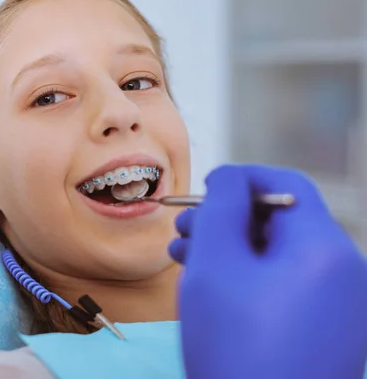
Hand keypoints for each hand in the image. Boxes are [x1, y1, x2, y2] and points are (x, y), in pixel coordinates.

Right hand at [169, 165, 366, 378]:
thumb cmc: (233, 346)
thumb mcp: (215, 265)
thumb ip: (221, 207)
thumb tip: (228, 177)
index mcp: (323, 249)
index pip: (286, 186)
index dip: (240, 179)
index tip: (202, 189)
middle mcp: (341, 273)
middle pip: (279, 222)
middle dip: (225, 220)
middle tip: (182, 232)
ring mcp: (336, 307)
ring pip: (276, 256)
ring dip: (229, 250)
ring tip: (184, 258)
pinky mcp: (323, 333)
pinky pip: (282, 288)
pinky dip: (246, 279)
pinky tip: (209, 288)